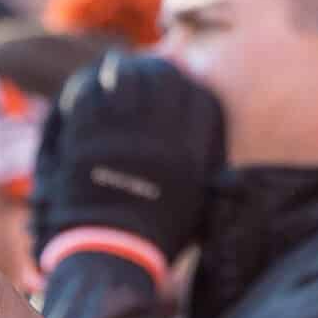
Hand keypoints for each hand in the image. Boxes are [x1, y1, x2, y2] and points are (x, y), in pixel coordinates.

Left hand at [31, 52, 227, 263]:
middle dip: (154, 69)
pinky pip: (92, 91)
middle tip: (143, 68)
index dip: (185, 82)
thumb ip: (212, 170)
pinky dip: (90, 84)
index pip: (200, 95)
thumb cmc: (157, 233)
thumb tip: (228, 161)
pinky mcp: (91, 132)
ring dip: (122, 71)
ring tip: (116, 71)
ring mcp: (126, 129)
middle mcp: (164, 132)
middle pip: (164, 77)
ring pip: (128, 77)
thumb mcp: (201, 201)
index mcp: (193, 147)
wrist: (112, 249)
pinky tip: (90, 87)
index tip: (175, 76)